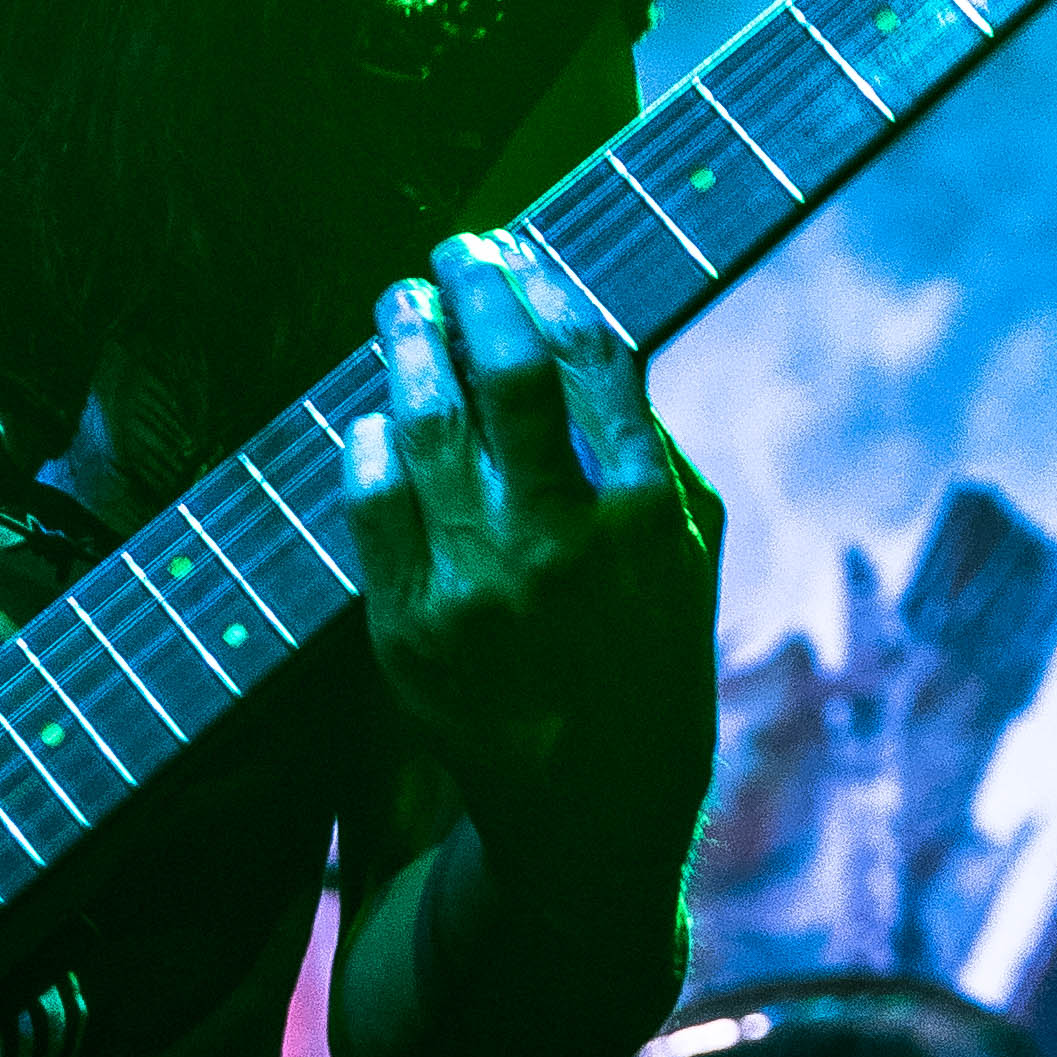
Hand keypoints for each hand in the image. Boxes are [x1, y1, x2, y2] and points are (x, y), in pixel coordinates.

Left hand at [341, 230, 713, 810]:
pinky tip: (374, 419)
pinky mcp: (411, 629)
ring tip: (403, 310)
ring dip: (408, 344)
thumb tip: (585, 333)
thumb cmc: (647, 662)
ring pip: (426, 424)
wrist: (591, 807)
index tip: (520, 249)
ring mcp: (481, 587)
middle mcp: (563, 543)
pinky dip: (367, 442)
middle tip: (454, 253)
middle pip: (507, 371)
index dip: (546, 285)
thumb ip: (650, 449)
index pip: (591, 356)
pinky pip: (369, 504)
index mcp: (646, 512)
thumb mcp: (689, 556)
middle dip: (474, 287)